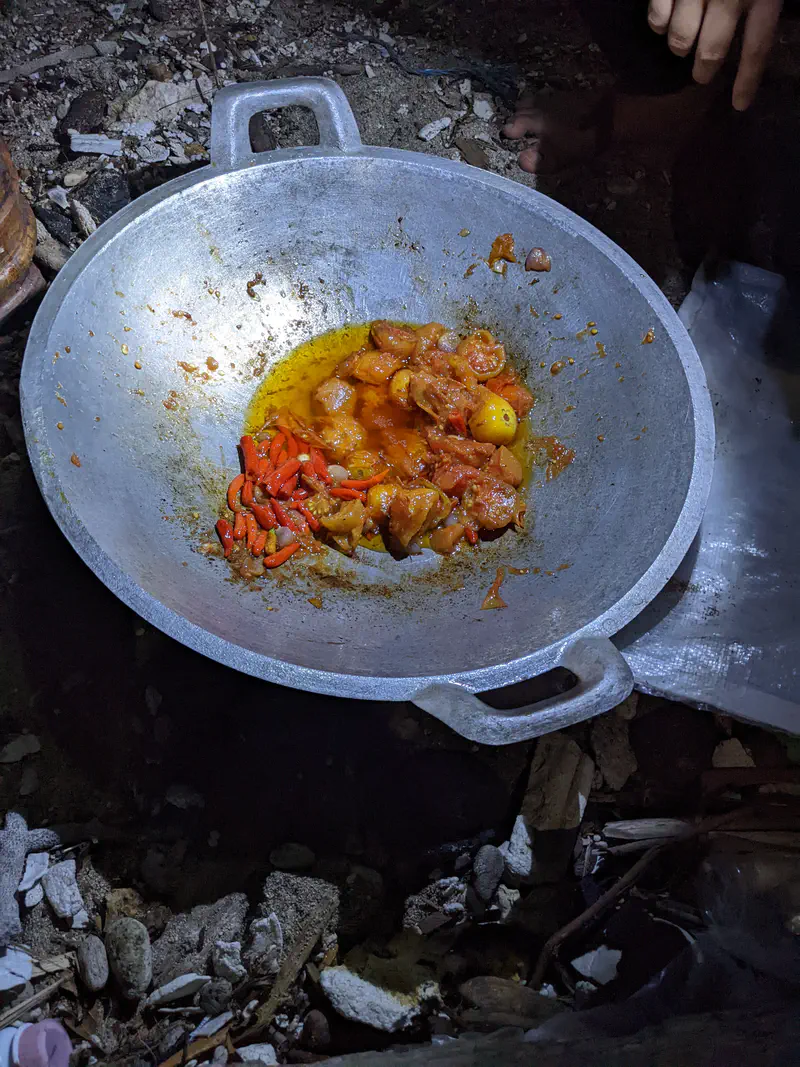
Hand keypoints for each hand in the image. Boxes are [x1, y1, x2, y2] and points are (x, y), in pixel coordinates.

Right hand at [647, 0, 782, 108]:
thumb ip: (760, 4)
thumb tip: (753, 36)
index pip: (756, 49)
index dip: (747, 80)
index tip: (739, 105)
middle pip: (712, 51)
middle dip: (704, 70)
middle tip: (702, 75)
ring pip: (681, 40)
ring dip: (680, 47)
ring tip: (682, 45)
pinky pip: (658, 18)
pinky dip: (659, 25)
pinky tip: (665, 22)